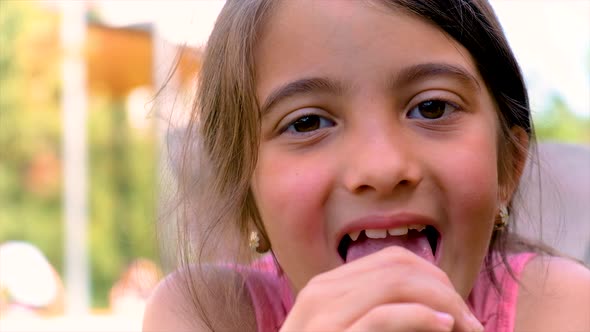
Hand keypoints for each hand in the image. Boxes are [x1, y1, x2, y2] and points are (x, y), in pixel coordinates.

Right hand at [280, 246, 483, 331]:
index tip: (458, 308)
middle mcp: (322, 291)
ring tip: (465, 328)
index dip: (434, 277)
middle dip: (444, 289)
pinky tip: (445, 329)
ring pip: (396, 283)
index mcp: (327, 286)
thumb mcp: (348, 330)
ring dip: (442, 304)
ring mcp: (323, 314)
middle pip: (400, 266)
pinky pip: (384, 315)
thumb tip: (433, 309)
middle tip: (471, 322)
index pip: (393, 259)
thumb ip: (375, 312)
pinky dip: (422, 318)